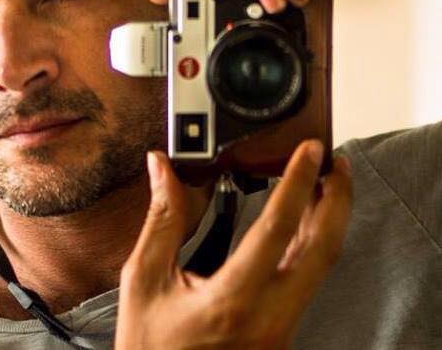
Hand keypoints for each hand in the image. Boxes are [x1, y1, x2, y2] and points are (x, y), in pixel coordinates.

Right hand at [114, 141, 351, 349]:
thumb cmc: (150, 346)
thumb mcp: (145, 279)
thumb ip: (162, 219)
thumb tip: (163, 169)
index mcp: (231, 301)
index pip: (277, 229)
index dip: (296, 181)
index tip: (309, 152)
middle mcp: (268, 319)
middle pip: (323, 251)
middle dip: (337, 200)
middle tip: (335, 164)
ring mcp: (280, 331)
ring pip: (321, 267)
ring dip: (327, 221)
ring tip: (324, 184)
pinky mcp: (281, 334)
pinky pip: (308, 281)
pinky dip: (312, 244)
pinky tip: (304, 224)